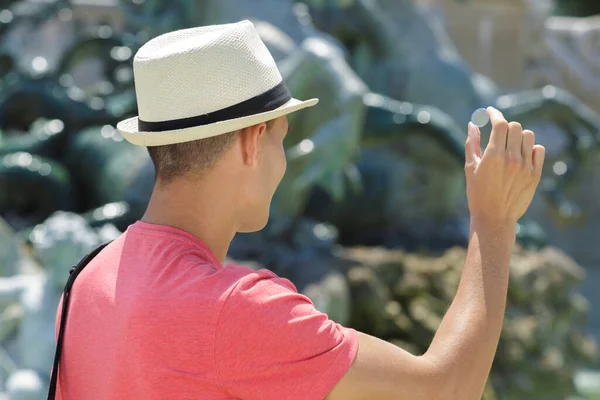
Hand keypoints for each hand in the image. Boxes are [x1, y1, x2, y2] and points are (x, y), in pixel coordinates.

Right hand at [465, 107, 544, 225]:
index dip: (495, 114)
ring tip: (510, 145)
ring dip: (518, 136)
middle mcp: (511, 159)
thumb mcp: (470, 168)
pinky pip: (538, 150)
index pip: (500, 124)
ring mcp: (526, 166)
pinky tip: (521, 155)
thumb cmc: (477, 193)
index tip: (490, 111)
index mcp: (493, 156)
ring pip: (528, 136)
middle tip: (498, 133)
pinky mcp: (535, 174)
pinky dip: (530, 148)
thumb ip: (472, 144)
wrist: (494, 218)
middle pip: (515, 126)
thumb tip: (472, 124)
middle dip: (505, 126)